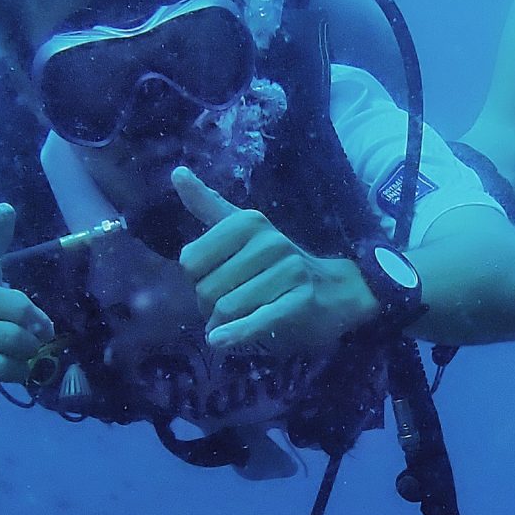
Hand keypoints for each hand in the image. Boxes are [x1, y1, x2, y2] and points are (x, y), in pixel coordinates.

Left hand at [173, 168, 378, 354]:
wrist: (338, 290)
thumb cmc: (280, 264)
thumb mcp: (245, 231)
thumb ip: (209, 206)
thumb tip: (176, 173)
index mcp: (248, 222)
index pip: (191, 260)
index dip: (197, 279)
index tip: (217, 281)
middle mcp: (269, 242)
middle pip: (207, 288)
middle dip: (209, 307)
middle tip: (230, 307)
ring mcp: (288, 272)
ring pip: (227, 307)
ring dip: (223, 325)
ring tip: (238, 324)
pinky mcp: (300, 302)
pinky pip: (256, 320)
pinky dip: (235, 334)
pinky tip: (220, 341)